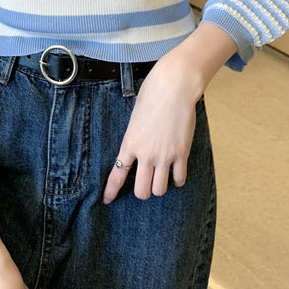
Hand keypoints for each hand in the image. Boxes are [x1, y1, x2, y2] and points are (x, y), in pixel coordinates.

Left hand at [102, 54, 200, 203]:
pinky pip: (179, 179)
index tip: (107, 200)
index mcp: (129, 144)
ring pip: (159, 190)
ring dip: (160, 187)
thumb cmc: (152, 96)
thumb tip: (137, 151)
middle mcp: (145, 154)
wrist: (173, 87)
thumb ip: (134, 138)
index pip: (116, 175)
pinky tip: (176, 174)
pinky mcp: (181, 153)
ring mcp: (164, 156)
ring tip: (162, 178)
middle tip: (146, 185)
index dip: (111, 191)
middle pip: (141, 191)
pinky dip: (177, 179)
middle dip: (143, 192)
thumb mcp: (134, 119)